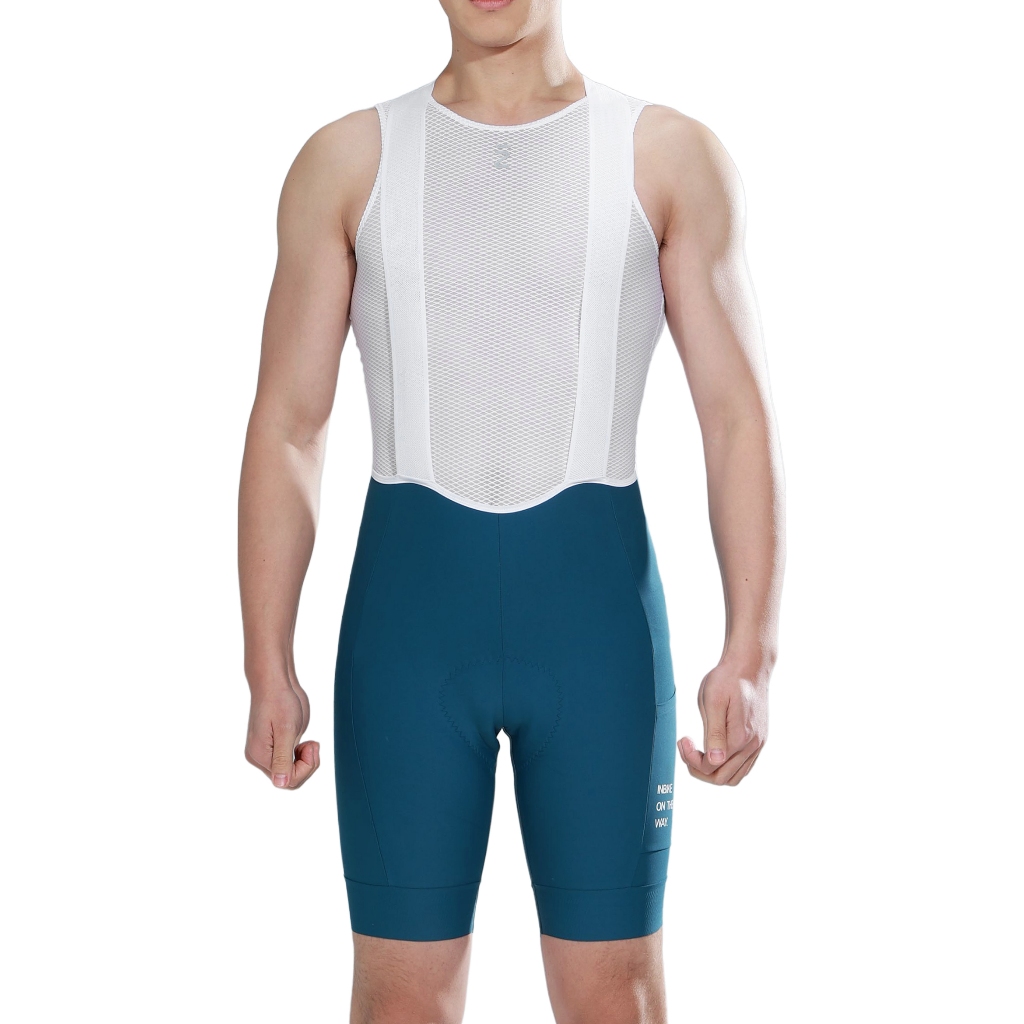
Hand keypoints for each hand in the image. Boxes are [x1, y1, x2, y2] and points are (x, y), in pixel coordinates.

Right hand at [244, 680, 319, 788]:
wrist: (275, 683)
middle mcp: (260, 757)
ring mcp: (268, 752)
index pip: (286, 780)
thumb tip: (280, 783)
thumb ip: (283, 758)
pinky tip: (305, 742)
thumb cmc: (280, 701)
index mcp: (260, 755)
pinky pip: (291, 762)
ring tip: (310, 742)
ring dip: (306, 760)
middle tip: (312, 744)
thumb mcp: (286, 729)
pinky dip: (302, 755)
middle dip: (306, 765)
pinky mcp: (276, 746)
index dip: (304, 768)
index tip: (311, 746)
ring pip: (291, 772)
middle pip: (289, 779)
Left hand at [677, 661, 767, 785]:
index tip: (683, 739)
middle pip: (722, 778)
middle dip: (699, 768)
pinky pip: (744, 767)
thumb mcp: (712, 701)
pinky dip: (727, 767)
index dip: (691, 759)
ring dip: (713, 771)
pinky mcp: (760, 740)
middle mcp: (752, 746)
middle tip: (686, 747)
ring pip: (735, 777)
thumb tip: (715, 761)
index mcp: (739, 738)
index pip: (711, 768)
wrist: (750, 665)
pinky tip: (714, 749)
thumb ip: (714, 733)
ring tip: (699, 751)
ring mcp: (758, 744)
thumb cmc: (727, 679)